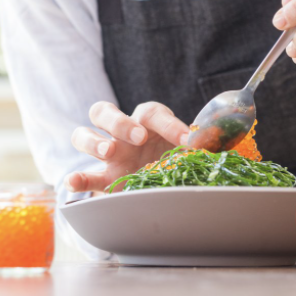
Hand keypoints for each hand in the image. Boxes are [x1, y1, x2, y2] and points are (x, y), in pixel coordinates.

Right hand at [66, 101, 189, 192]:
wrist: (158, 180)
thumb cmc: (173, 156)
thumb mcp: (189, 150)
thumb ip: (201, 146)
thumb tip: (222, 143)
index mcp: (148, 120)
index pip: (155, 113)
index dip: (172, 125)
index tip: (189, 141)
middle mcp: (123, 132)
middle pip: (105, 111)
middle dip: (121, 122)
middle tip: (138, 137)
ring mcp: (108, 153)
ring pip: (84, 135)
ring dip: (94, 142)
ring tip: (109, 153)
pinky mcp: (101, 177)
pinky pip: (82, 175)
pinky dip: (76, 179)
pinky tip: (73, 183)